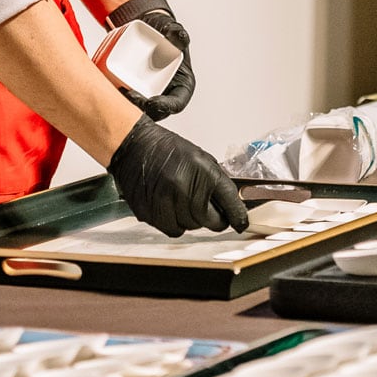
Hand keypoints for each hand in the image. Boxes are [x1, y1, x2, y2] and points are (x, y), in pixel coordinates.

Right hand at [106, 115, 248, 235]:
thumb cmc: (167, 150)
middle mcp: (186, 188)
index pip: (230, 202)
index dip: (238, 216)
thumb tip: (229, 204)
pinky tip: (171, 208)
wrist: (135, 147)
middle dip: (213, 218)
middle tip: (207, 210)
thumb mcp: (200, 159)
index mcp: (204, 172)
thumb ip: (215, 182)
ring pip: (192, 226)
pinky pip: (173, 229)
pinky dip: (175, 223)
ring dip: (191, 219)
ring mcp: (168, 202)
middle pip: (210, 221)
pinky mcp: (152, 213)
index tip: (241, 223)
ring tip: (182, 201)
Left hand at [117, 8, 193, 121]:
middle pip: (155, 112)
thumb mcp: (174, 31)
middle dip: (142, 110)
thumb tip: (176, 35)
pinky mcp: (133, 92)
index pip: (176, 103)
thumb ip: (177, 34)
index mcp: (181, 87)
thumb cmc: (164, 34)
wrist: (148, 31)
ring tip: (115, 95)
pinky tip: (106, 94)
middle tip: (129, 96)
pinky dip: (117, 102)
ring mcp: (148, 95)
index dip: (166, 106)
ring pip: (139, 111)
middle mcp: (164, 95)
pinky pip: (126, 103)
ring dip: (127, 109)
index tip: (153, 102)